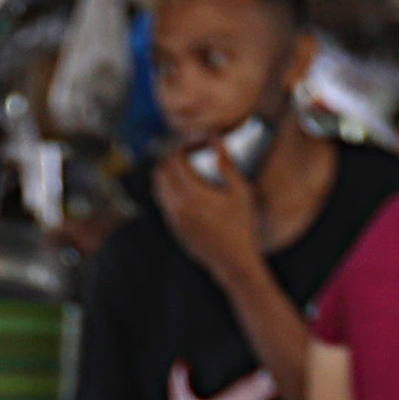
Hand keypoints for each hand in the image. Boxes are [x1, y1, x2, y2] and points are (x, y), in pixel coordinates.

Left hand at [154, 144, 265, 283]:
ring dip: (169, 172)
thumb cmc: (241, 225)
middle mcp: (176, 206)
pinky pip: (163, 200)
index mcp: (192, 195)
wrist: (231, 260)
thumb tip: (216, 139)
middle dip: (173, 157)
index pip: (174, 160)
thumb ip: (226, 165)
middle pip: (160, 171)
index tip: (199, 142)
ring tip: (190, 165)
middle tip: (192, 151)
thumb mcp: (240, 192)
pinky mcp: (172, 226)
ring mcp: (171, 217)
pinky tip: (189, 184)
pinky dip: (169, 187)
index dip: (184, 146)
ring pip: (158, 186)